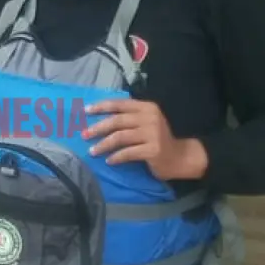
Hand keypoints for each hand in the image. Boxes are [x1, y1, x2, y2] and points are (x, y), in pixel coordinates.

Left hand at [83, 99, 207, 180]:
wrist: (181, 158)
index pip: (119, 104)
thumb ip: (128, 118)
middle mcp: (150, 118)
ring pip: (119, 137)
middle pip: (116, 121)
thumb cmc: (157, 139)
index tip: (85, 111)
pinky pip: (128, 153)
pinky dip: (116, 157)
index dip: (101, 107)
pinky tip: (109, 161)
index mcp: (146, 107)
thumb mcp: (145, 122)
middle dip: (97, 128)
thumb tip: (97, 118)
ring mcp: (152, 134)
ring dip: (103, 145)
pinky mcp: (153, 150)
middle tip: (84, 135)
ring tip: (92, 151)